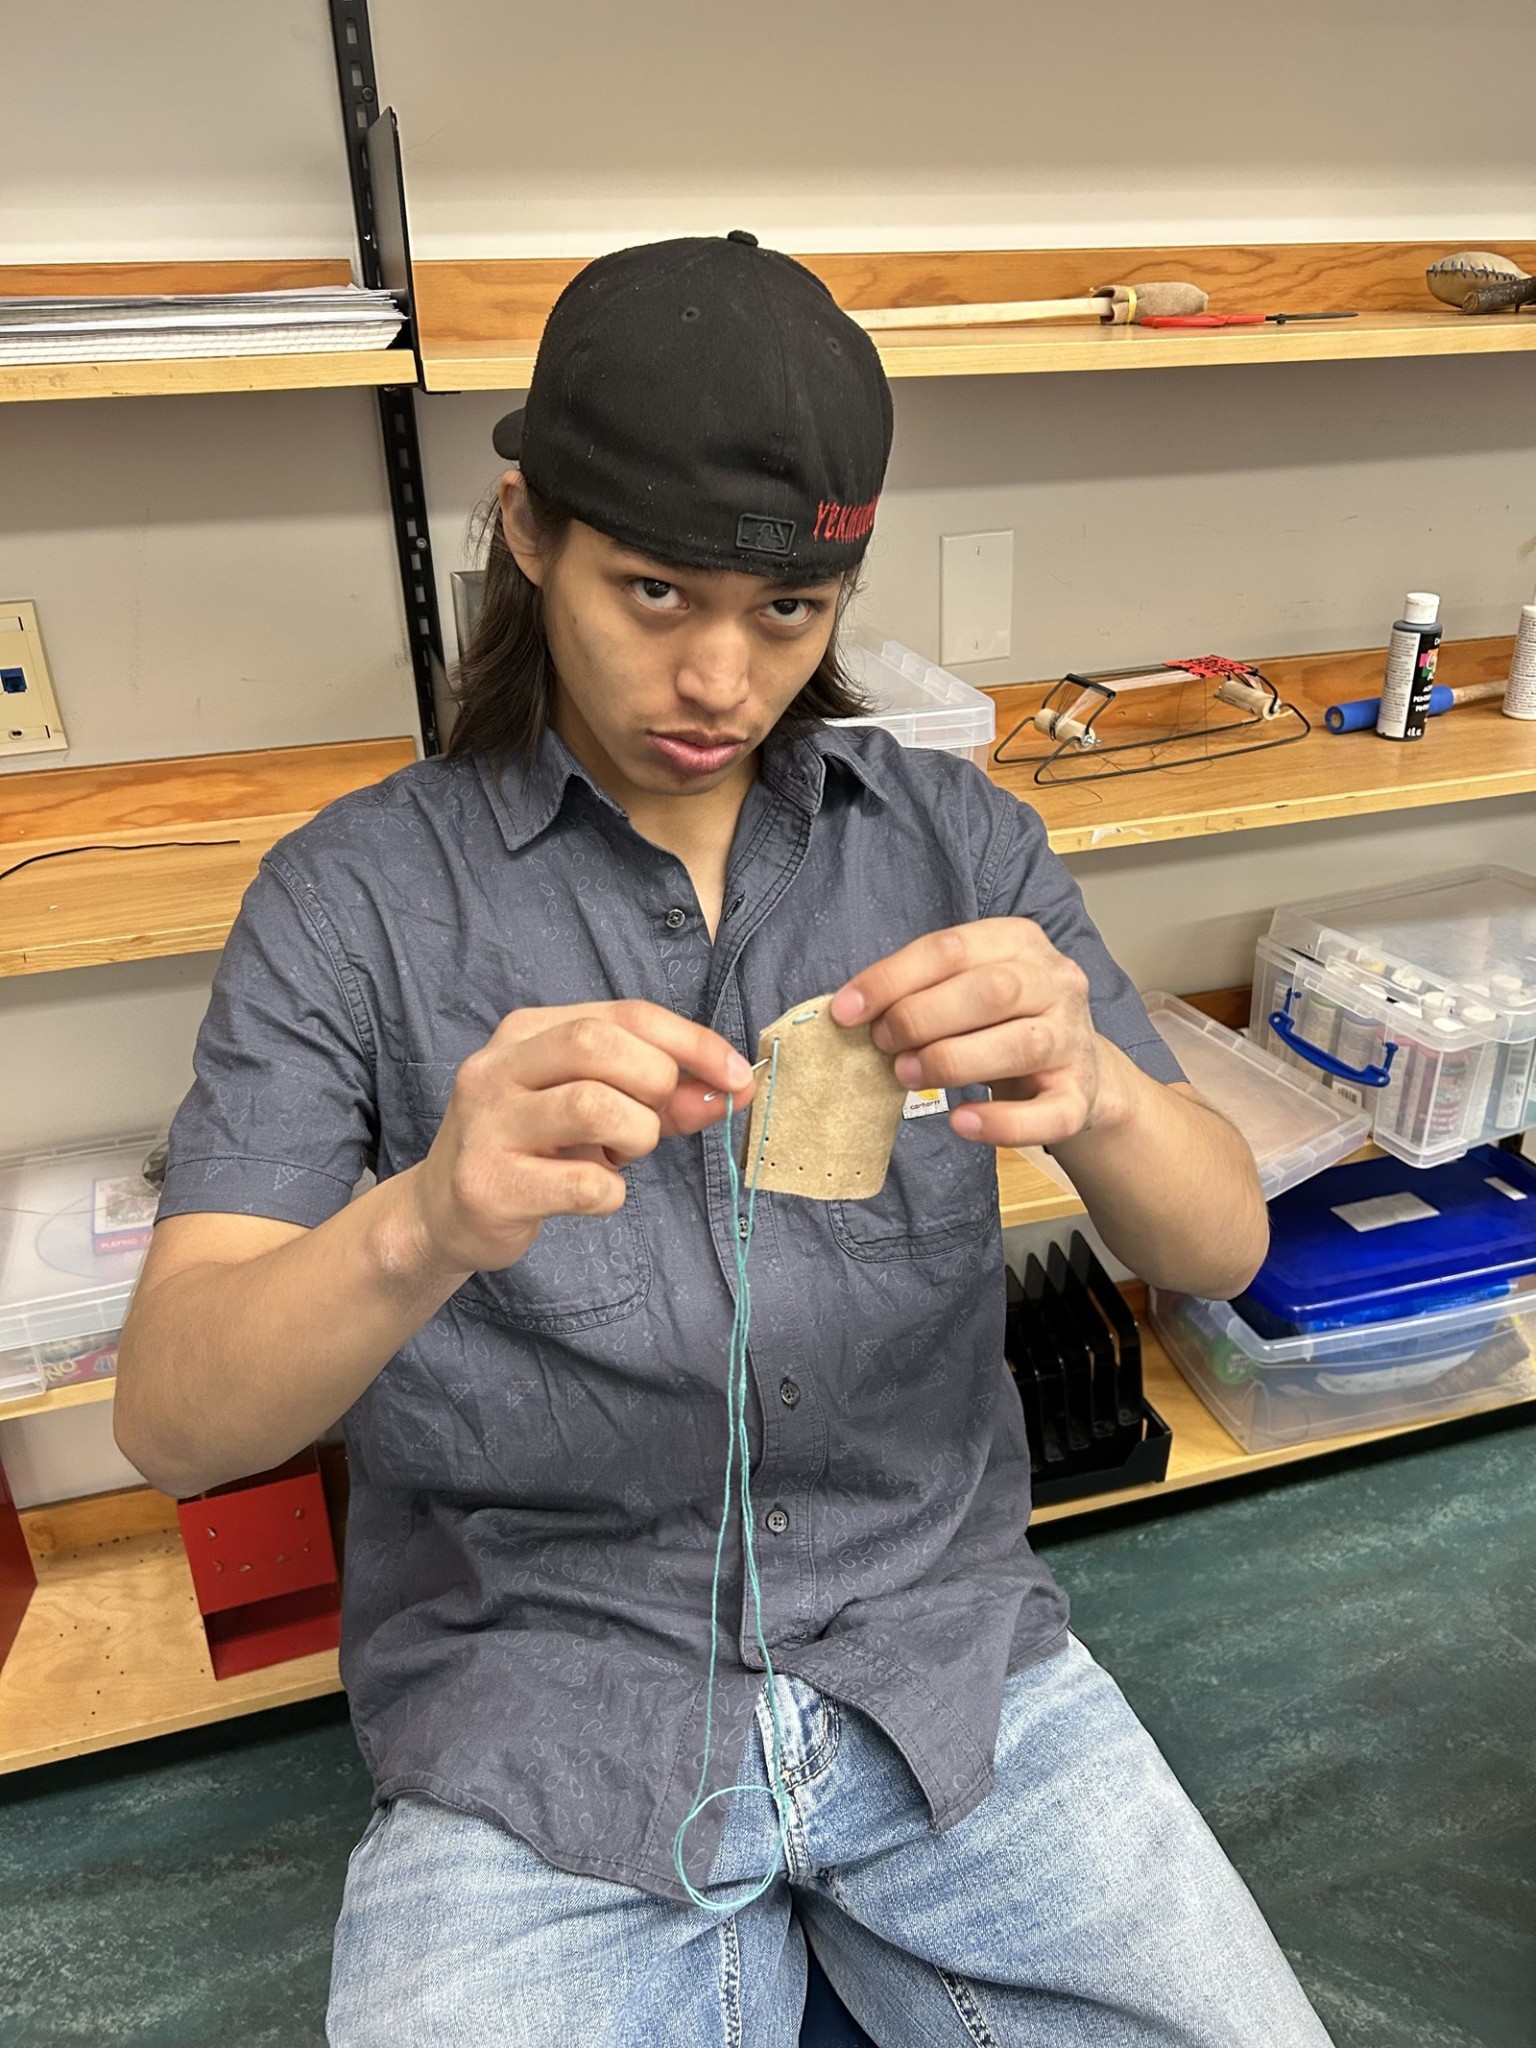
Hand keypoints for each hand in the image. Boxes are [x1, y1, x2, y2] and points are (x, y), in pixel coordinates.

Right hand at [406, 1001, 753, 1275]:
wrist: (444, 1214)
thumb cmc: (535, 1150)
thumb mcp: (596, 1109)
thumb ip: (662, 1097)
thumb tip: (732, 1090)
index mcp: (526, 1032)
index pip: (625, 1014)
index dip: (692, 1042)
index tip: (737, 1075)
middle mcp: (497, 1068)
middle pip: (598, 1044)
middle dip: (655, 1081)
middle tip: (655, 1121)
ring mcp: (487, 1126)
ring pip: (592, 1106)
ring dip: (636, 1136)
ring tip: (621, 1155)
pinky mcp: (489, 1185)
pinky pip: (582, 1182)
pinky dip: (610, 1192)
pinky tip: (592, 1193)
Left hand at [828, 920, 1120, 1149]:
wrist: (1078, 1072)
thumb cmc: (1003, 1023)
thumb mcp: (967, 990)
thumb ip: (921, 992)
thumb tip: (853, 1012)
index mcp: (1020, 943)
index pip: (952, 948)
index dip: (892, 978)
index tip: (846, 1011)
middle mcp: (1057, 983)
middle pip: (991, 990)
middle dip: (922, 1017)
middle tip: (882, 1044)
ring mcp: (1074, 1039)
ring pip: (1021, 1044)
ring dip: (952, 1061)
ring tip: (905, 1075)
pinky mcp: (1081, 1096)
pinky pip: (1047, 1114)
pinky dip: (1000, 1123)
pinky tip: (960, 1123)